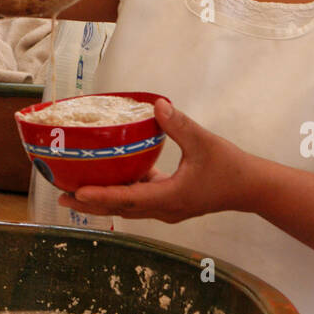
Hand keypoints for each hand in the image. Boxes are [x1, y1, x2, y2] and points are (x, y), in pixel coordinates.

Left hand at [58, 99, 257, 222]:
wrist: (250, 188)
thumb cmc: (229, 166)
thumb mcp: (204, 142)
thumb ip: (180, 125)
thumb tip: (157, 105)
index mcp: (169, 197)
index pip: (128, 198)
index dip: (101, 195)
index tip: (77, 192)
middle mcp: (163, 209)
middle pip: (120, 208)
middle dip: (91, 203)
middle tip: (63, 196)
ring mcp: (167, 209)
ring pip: (128, 207)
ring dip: (104, 200)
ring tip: (78, 191)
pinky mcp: (171, 203)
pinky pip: (140, 200)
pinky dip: (123, 192)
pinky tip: (114, 176)